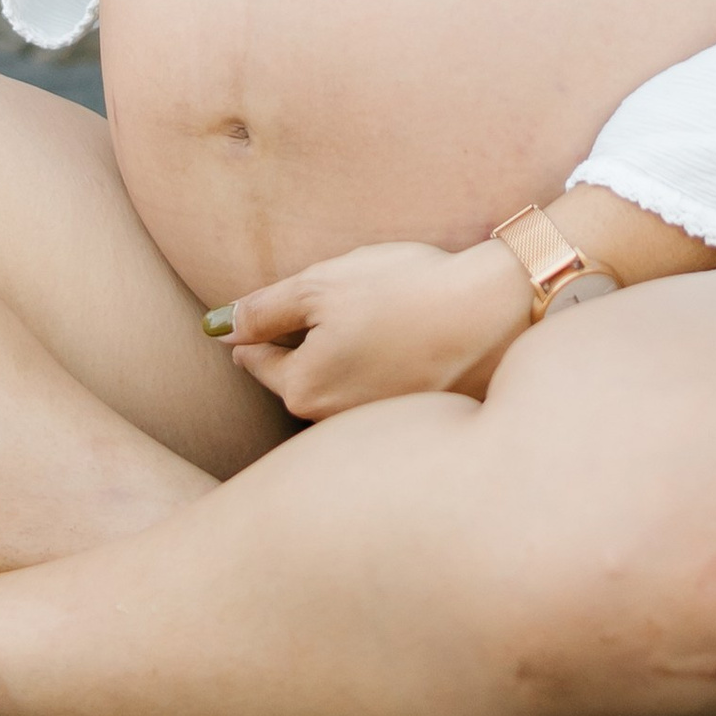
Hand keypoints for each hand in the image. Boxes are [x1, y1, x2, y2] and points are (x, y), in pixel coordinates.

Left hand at [213, 240, 532, 416]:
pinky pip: (377, 397)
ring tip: (382, 322)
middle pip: (298, 379)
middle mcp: (332, 425)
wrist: (497, 312)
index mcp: (302, 389)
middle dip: (306, 346)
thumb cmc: (406, 291)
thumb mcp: (322, 284)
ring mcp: (375, 431)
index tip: (289, 305)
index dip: (264, 324)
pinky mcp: (413, 426)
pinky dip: (383, 372)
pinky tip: (410, 344)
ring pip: (338, 389)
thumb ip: (264, 308)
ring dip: (346, 360)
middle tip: (341, 307)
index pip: (256, 359)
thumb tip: (219, 327)